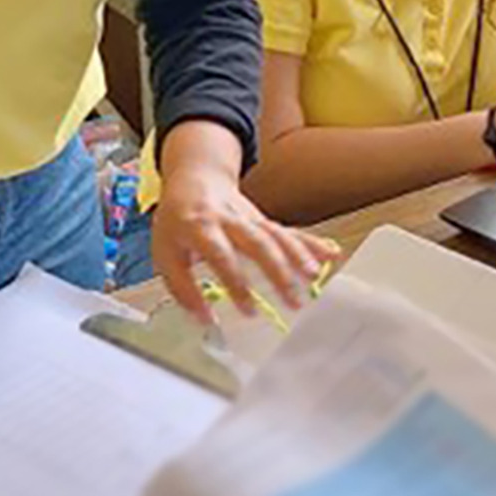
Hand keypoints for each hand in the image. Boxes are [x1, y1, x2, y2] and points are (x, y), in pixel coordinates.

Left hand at [151, 171, 337, 327]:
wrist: (194, 177)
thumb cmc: (178, 220)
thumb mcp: (164, 251)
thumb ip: (181, 287)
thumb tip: (204, 319)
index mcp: (199, 226)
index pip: (220, 254)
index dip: (235, 282)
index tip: (248, 309)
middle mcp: (228, 219)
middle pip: (257, 242)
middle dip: (277, 271)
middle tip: (293, 300)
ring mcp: (250, 218)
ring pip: (276, 235)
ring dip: (298, 256)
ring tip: (314, 279)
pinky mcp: (264, 220)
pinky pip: (289, 230)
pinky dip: (311, 242)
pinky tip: (331, 254)